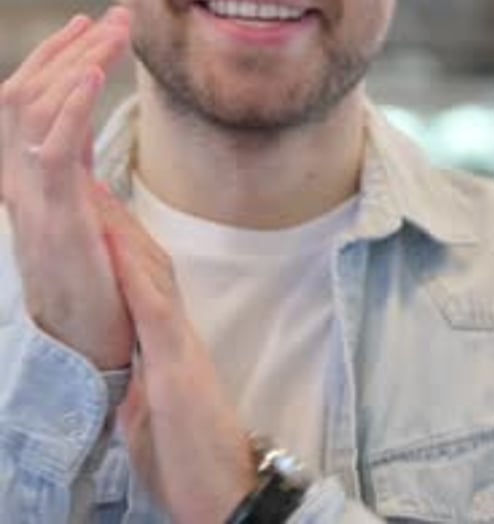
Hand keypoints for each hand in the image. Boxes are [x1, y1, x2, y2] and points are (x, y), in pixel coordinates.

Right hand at [0, 7, 134, 368]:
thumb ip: (75, 166)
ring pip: (35, 109)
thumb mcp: (84, 207)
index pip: (28, 99)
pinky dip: (71, 106)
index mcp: (30, 177)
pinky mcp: (56, 218)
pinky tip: (94, 73)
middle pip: (26, 91)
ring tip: (114, 31)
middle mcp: (20, 180)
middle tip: (113, 15)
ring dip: (78, 61)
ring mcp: (34, 197)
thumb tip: (79, 124)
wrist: (91, 342)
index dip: (55, 56)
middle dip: (70, 47)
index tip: (89, 22)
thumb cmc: (97, 278)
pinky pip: (54, 151)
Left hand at [97, 188, 255, 523]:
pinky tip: (115, 247)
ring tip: (94, 192)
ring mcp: (179, 347)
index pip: (140, 280)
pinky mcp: (179, 369)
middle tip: (89, 176)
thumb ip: (142, 372)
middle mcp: (175, 334)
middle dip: (115, 220)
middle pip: (145, 264)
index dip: (117, 240)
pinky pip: (154, 314)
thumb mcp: (155, 407)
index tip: (95, 206)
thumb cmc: (189, 458)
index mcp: (167, 343)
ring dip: (121, 232)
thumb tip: (124, 356)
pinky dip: (134, 277)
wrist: (229, 495)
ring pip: (150, 275)